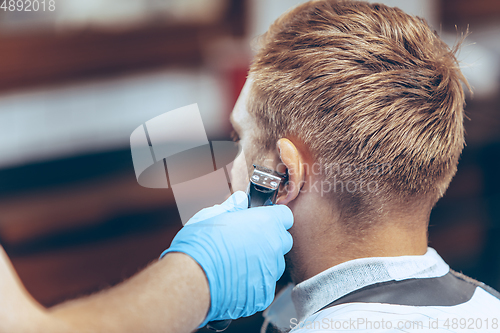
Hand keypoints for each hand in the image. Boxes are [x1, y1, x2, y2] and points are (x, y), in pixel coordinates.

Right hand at [160, 191, 293, 326]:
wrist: (192, 279)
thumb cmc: (200, 244)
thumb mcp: (212, 216)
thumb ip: (232, 208)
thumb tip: (240, 200)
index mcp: (265, 223)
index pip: (284, 216)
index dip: (273, 218)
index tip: (262, 221)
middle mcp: (274, 246)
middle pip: (282, 241)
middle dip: (269, 240)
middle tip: (246, 242)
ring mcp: (270, 272)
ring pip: (274, 265)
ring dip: (262, 263)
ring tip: (237, 264)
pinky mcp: (264, 294)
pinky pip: (263, 286)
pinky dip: (252, 284)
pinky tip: (234, 281)